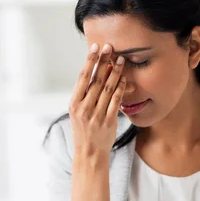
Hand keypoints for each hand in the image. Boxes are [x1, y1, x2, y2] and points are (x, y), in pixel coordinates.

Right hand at [69, 43, 126, 158]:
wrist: (89, 153)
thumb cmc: (84, 130)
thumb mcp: (79, 112)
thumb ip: (86, 94)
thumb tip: (98, 72)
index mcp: (74, 103)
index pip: (82, 78)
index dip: (89, 61)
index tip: (95, 47)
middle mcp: (84, 108)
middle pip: (95, 80)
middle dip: (103, 61)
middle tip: (110, 47)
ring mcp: (96, 115)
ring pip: (107, 89)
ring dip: (115, 72)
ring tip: (121, 60)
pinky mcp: (108, 121)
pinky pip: (116, 102)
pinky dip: (121, 89)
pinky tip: (125, 80)